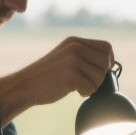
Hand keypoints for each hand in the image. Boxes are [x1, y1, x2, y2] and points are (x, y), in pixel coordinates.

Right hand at [0, 37, 114, 124]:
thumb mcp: (65, 57)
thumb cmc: (47, 76)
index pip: (106, 47)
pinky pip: (92, 87)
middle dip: (100, 76)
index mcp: (74, 41)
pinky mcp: (71, 75)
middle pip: (106, 62)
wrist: (25, 85)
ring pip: (100, 76)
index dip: (108, 61)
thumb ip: (83, 56)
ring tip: (78, 87)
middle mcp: (75, 47)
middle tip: (86, 83)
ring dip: (92, 86)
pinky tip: (73, 91)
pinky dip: (85, 93)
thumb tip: (110, 64)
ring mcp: (73, 60)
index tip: (98, 72)